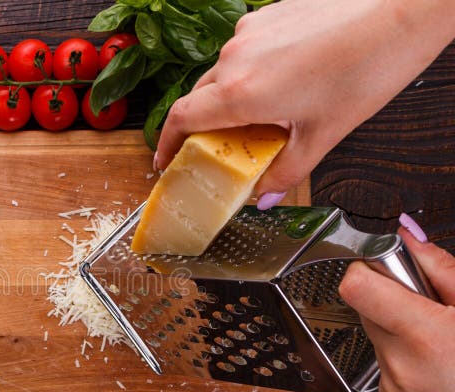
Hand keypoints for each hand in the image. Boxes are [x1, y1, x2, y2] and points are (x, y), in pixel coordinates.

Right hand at [155, 0, 454, 207]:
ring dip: (232, 97)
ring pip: (224, 72)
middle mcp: (235, 58)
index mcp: (241, 93)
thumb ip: (286, 170)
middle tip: (222, 149)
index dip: (166, 144)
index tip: (165, 161)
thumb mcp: (323, 134)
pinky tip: (286, 78)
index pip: (181, 119)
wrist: (402, 10)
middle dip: (204, 126)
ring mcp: (249, 32)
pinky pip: (245, 49)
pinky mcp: (266, 14)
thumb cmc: (367, 68)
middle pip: (199, 98)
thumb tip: (264, 196)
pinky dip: (253, 70)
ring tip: (267, 112)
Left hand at [339, 218, 454, 391]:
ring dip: (401, 325)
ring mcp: (393, 385)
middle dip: (394, 295)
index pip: (355, 286)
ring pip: (375, 332)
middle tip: (433, 304)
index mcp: (425, 337)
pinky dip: (405, 352)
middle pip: (365, 305)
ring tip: (442, 337)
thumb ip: (441, 269)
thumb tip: (407, 235)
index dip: (368, 267)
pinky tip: (438, 361)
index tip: (390, 265)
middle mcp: (401, 364)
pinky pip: (384, 359)